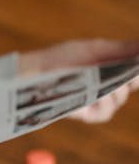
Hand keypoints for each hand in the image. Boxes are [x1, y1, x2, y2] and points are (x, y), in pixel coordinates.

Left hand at [18, 38, 138, 124]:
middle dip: (131, 80)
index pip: (132, 73)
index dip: (138, 72)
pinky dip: (104, 104)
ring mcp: (96, 101)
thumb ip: (121, 49)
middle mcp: (105, 86)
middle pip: (130, 86)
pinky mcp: (86, 114)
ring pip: (118, 100)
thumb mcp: (94, 50)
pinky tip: (98, 96)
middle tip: (131, 74)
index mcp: (108, 68)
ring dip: (116, 91)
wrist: (35, 72)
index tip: (138, 70)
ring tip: (107, 83)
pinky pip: (104, 113)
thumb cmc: (61, 58)